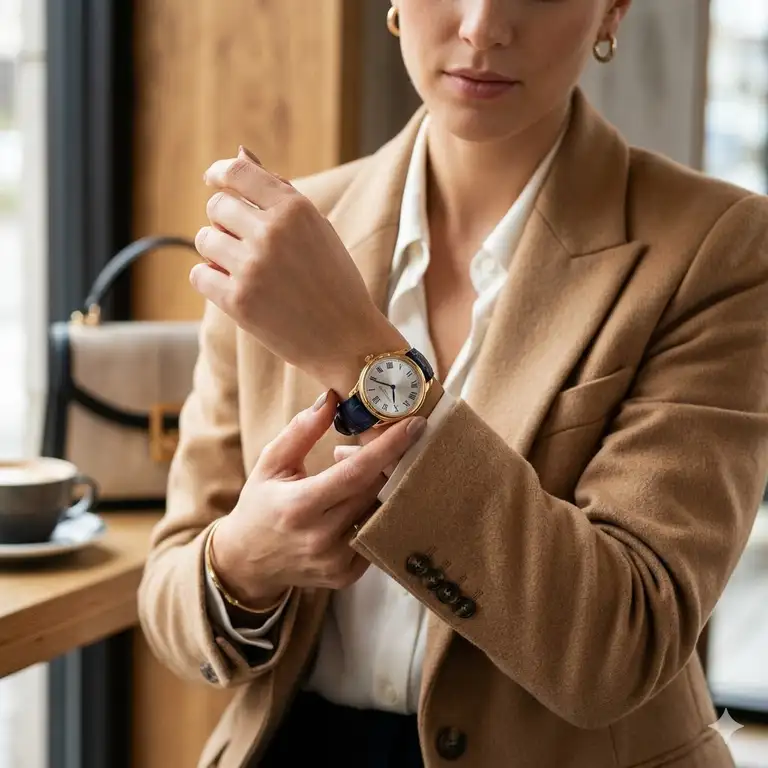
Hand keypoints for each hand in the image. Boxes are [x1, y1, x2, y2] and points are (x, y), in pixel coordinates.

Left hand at [191, 147, 405, 393]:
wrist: (348, 340)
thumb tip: (239, 152)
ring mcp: (252, 268)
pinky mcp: (238, 301)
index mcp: (295, 209)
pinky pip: (200, 274)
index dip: (219, 173)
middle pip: (217, 206)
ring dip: (217, 251)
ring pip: (205, 239)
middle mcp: (272, 233)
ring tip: (246, 269)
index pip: (237, 173)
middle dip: (225, 222)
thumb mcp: (316, 229)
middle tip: (247, 244)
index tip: (214, 180)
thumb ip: (278, 192)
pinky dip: (211, 279)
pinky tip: (235, 289)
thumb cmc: (335, 282)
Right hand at [210, 390, 426, 608]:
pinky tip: (351, 504)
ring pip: (379, 512)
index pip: (356, 473)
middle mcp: (321, 538)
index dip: (389, 447)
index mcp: (300, 506)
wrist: (249, 562)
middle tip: (364, 449)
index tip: (415, 424)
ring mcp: (337, 561)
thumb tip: (331, 399)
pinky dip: (372, 513)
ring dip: (376, 488)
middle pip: (375, 490)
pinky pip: (375, 534)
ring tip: (352, 478)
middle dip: (380, 463)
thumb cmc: (260, 504)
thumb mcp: (271, 463)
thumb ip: (301, 431)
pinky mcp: (347, 575)